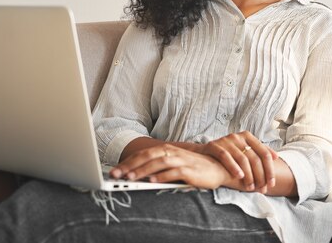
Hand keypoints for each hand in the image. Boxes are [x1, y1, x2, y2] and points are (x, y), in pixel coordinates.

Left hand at [110, 144, 232, 189]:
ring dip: (143, 170)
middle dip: (130, 165)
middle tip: (116, 174)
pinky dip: (162, 176)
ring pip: (159, 163)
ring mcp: (182, 160)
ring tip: (131, 178)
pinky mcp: (191, 171)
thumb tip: (137, 174)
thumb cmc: (193, 168)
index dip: (128, 161)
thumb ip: (158, 167)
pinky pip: (174, 172)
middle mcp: (173, 152)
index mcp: (167, 149)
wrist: (218, 169)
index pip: (144, 153)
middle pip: (148, 156)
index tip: (114, 170)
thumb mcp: (173, 164)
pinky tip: (152, 182)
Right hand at [200, 131, 277, 192]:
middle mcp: (238, 136)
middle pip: (254, 157)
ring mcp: (226, 140)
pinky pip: (226, 157)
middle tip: (262, 189)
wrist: (202, 153)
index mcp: (247, 136)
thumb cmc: (227, 154)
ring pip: (242, 159)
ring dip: (249, 175)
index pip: (264, 153)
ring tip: (251, 187)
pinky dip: (234, 167)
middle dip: (260, 175)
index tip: (272, 183)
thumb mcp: (243, 150)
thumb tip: (276, 157)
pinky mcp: (214, 146)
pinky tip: (239, 176)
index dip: (270, 169)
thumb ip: (258, 152)